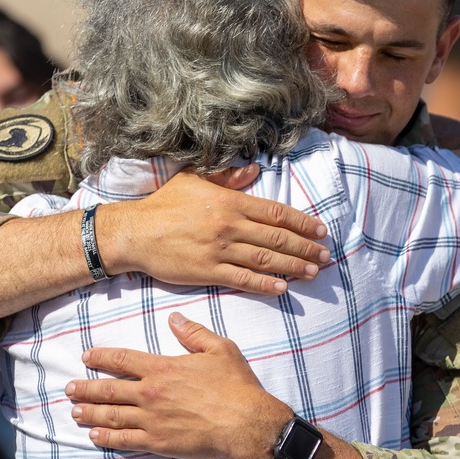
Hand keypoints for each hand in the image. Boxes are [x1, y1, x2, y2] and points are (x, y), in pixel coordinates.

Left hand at [67, 313, 291, 458]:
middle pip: (109, 389)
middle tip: (69, 388)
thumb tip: (173, 318)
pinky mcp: (158, 443)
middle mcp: (151, 393)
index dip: (101, 357)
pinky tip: (94, 434)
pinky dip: (106, 437)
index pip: (123, 360)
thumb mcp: (220, 349)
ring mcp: (152, 420)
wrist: (246, 424)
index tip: (87, 357)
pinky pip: (124, 440)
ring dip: (90, 412)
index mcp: (164, 368)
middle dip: (86, 387)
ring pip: (111, 415)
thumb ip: (193, 333)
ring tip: (74, 411)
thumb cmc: (236, 386)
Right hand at [96, 166, 329, 295]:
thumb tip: (254, 170)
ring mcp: (219, 250)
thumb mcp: (194, 179)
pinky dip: (265, 284)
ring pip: (265, 260)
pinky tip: (282, 288)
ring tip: (312, 272)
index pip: (275, 213)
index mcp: (229, 202)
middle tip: (325, 256)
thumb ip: (227, 177)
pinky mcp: (208, 272)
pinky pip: (243, 279)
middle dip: (305, 247)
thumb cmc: (163, 204)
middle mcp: (229, 226)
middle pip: (277, 238)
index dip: (302, 222)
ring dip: (293, 267)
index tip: (320, 230)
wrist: (134, 232)